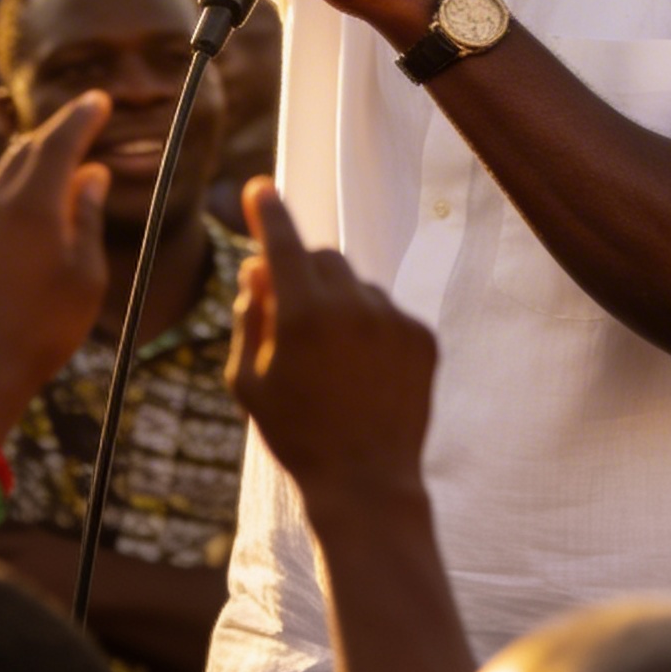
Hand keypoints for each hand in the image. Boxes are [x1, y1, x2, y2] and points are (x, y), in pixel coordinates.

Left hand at [0, 92, 111, 426]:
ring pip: (1, 175)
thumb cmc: (43, 329)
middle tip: (83, 122)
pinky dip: (8, 195)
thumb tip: (91, 175)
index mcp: (32, 205)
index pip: (59, 142)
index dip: (81, 117)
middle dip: (57, 132)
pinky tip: (22, 214)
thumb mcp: (85, 275)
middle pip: (27, 150)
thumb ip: (86, 216)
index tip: (100, 100)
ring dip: (31, 164)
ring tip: (57, 169)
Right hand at [226, 181, 436, 511]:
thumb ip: (250, 316)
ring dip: (340, 303)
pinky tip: (363, 372)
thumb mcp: (248, 381)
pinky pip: (388, 311)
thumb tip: (259, 267)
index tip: (259, 188)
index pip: (284, 241)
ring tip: (333, 362)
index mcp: (302, 314)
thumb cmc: (296, 434)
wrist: (366, 482)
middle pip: (323, 257)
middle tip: (291, 311)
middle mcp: (352, 306)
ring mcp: (392, 319)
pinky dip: (371, 328)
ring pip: (357, 285)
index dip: (268, 212)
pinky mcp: (421, 336)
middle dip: (303, 273)